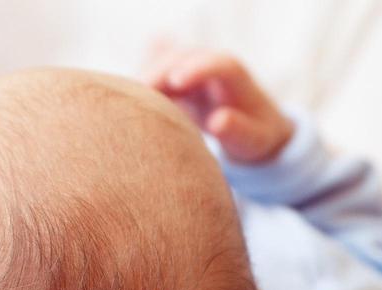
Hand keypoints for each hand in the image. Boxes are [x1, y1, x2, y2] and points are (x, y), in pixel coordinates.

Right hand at [143, 43, 292, 163]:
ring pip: (162, 64)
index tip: (176, 81)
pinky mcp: (175, 81)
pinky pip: (154, 77)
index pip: (217, 63)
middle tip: (139, 96)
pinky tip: (128, 109)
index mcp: (234, 76)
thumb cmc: (254, 136)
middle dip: (160, 73)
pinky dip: (141, 90)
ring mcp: (190, 70)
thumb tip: (217, 122)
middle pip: (181, 58)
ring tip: (126, 106)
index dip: (196, 68)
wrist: (250, 129)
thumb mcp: (252, 139)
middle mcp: (209, 66)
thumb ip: (238, 130)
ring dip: (144, 81)